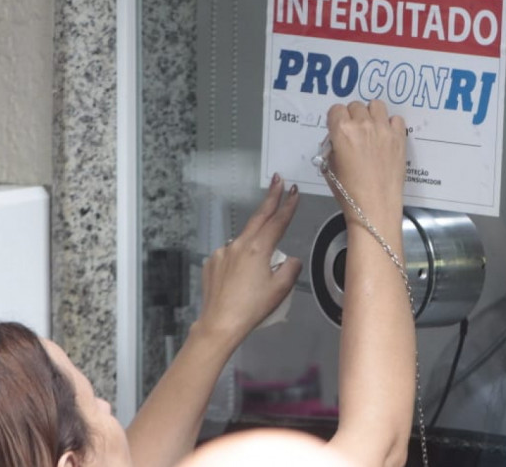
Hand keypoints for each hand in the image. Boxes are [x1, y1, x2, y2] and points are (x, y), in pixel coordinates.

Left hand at [196, 175, 303, 345]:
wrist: (219, 323)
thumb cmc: (252, 308)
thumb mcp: (280, 289)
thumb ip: (291, 268)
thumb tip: (290, 259)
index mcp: (258, 249)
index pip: (278, 221)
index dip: (288, 205)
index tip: (294, 191)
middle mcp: (239, 245)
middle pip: (259, 217)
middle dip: (270, 198)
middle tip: (278, 181)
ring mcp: (222, 252)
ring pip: (244, 241)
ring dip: (254, 243)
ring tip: (257, 270)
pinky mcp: (212, 262)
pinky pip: (230, 255)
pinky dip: (239, 260)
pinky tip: (240, 279)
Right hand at [324, 100, 406, 235]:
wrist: (375, 206)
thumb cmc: (348, 191)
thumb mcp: (329, 167)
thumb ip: (332, 147)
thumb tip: (337, 139)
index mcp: (342, 130)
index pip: (336, 109)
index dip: (335, 119)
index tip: (338, 129)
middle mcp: (363, 124)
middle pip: (355, 106)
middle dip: (352, 116)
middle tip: (355, 133)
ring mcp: (383, 129)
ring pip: (376, 105)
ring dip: (371, 114)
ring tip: (371, 129)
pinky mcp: (400, 137)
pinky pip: (396, 119)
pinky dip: (390, 124)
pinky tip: (386, 137)